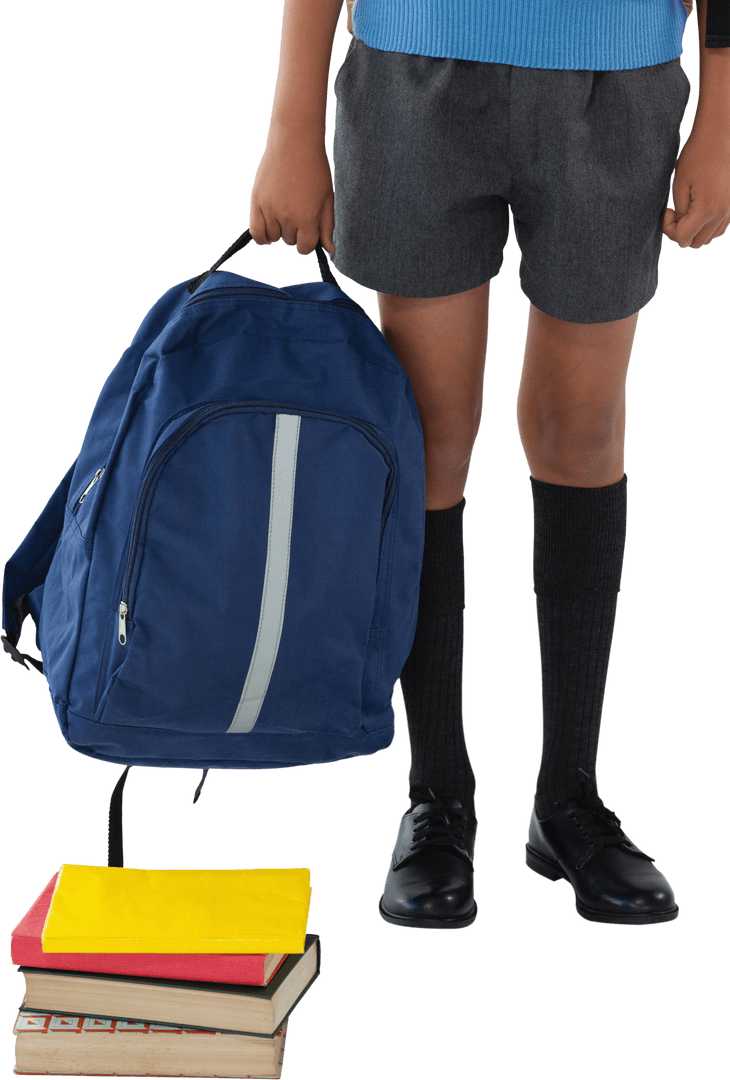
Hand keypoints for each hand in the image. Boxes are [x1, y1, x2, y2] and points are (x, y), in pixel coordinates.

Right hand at [249, 133, 335, 255]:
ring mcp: (270, 210)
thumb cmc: (315, 168)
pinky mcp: (256, 201)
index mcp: (307, 218)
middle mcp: (288, 218)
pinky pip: (255, 232)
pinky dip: (262, 236)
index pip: (305, 248)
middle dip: (295, 231)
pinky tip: (268, 231)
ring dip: (279, 230)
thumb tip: (329, 250)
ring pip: (273, 237)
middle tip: (297, 210)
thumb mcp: (328, 198)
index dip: (308, 241)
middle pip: (290, 241)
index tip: (309, 230)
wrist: (294, 141)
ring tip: (283, 212)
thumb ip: (327, 226)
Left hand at [661, 129, 729, 247]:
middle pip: (696, 243)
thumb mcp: (679, 186)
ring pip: (709, 237)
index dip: (669, 229)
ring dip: (695, 229)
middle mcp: (723, 213)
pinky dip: (707, 224)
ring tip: (688, 209)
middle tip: (676, 212)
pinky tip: (700, 208)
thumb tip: (682, 231)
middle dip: (682, 232)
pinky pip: (720, 227)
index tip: (667, 211)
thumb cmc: (697, 156)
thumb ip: (680, 213)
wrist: (721, 135)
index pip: (682, 239)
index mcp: (707, 209)